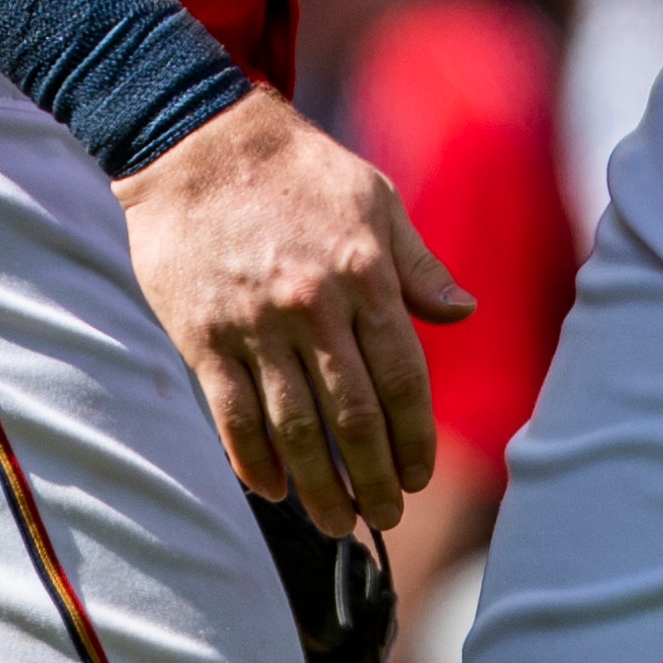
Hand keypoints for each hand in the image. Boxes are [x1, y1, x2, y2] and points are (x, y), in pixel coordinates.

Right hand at [117, 87, 473, 537]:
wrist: (198, 141)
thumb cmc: (299, 170)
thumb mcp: (375, 200)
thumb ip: (418, 265)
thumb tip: (463, 313)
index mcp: (364, 273)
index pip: (403, 379)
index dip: (415, 439)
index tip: (419, 476)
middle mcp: (313, 305)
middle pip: (354, 418)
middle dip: (375, 480)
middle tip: (387, 517)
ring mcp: (255, 325)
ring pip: (295, 430)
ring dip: (320, 488)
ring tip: (338, 521)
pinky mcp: (203, 335)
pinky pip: (233, 416)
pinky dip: (253, 462)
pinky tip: (273, 489)